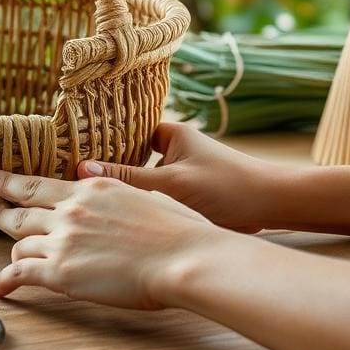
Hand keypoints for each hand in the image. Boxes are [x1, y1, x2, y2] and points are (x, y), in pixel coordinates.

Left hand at [0, 169, 220, 308]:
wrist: (183, 257)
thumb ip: (116, 186)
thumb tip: (101, 180)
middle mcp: (70, 209)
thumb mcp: (145, 192)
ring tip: (5, 256)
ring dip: (12, 249)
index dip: (9, 182)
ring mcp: (62, 239)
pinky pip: (20, 273)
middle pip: (21, 208)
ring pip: (19, 242)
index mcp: (91, 187)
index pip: (39, 184)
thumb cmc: (179, 230)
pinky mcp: (61, 271)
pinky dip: (4, 280)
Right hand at [77, 122, 282, 232]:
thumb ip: (126, 178)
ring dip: (131, 190)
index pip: (126, 131)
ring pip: (145, 178)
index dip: (103, 143)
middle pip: (132, 156)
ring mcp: (183, 170)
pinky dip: (146, 203)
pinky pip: (158, 194)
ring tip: (97, 201)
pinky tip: (128, 217)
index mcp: (170, 133)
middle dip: (113, 170)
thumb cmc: (227, 187)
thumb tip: (81, 171)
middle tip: (81, 183)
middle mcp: (175, 147)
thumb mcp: (170, 183)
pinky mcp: (190, 192)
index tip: (76, 155)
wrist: (273, 206)